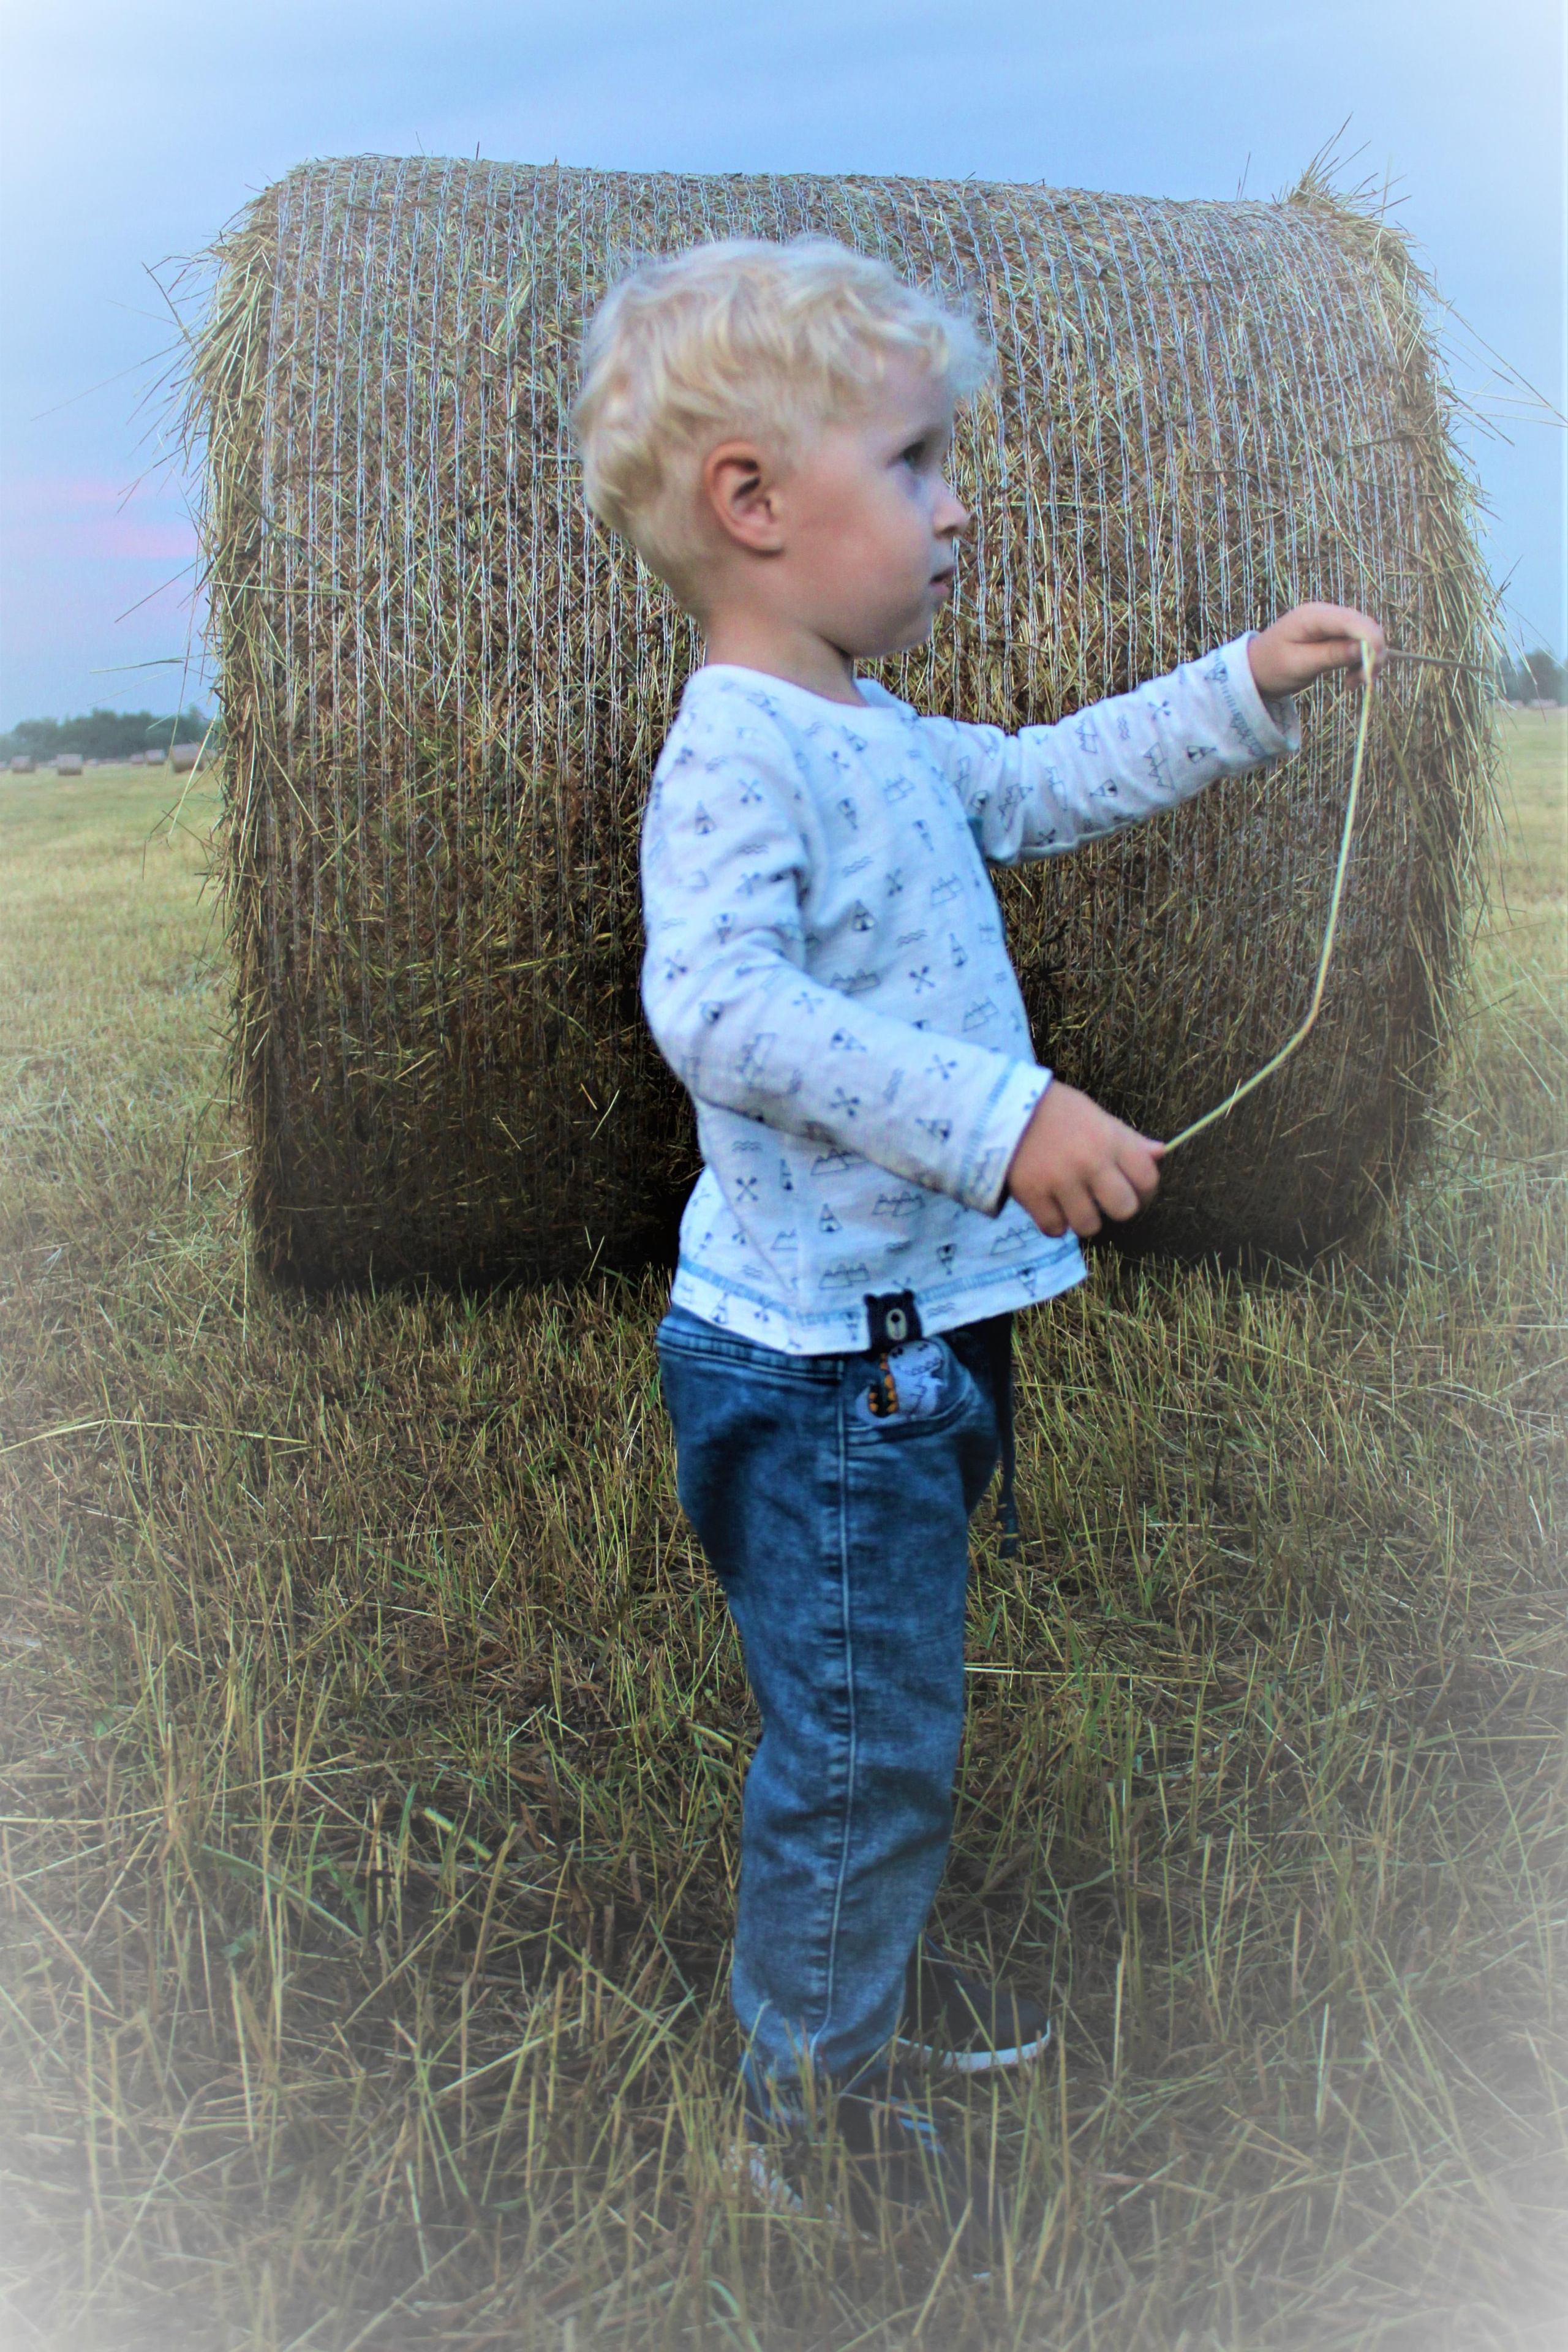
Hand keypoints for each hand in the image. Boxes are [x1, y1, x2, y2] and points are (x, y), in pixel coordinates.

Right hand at [1005, 1082, 1163, 1239]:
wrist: (1002, 1106)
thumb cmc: (1055, 1111)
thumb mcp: (1095, 1116)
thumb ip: (1128, 1139)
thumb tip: (1160, 1153)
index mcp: (1110, 1140)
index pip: (1148, 1180)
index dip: (1144, 1192)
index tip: (1133, 1192)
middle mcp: (1090, 1162)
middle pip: (1124, 1210)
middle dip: (1115, 1209)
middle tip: (1101, 1201)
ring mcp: (1061, 1180)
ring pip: (1089, 1226)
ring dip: (1083, 1219)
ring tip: (1073, 1204)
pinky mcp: (1033, 1194)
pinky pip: (1055, 1229)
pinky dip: (1053, 1223)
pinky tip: (1050, 1206)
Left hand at [1248, 602, 1385, 699]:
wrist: (1255, 668)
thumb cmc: (1271, 666)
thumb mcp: (1299, 665)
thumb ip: (1332, 655)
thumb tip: (1366, 648)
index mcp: (1314, 616)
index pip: (1354, 621)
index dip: (1371, 641)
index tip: (1372, 669)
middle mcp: (1326, 613)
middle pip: (1365, 627)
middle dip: (1372, 654)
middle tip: (1364, 682)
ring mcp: (1332, 623)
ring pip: (1366, 637)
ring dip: (1367, 661)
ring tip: (1353, 684)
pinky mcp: (1335, 635)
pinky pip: (1358, 645)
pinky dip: (1360, 662)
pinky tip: (1351, 680)